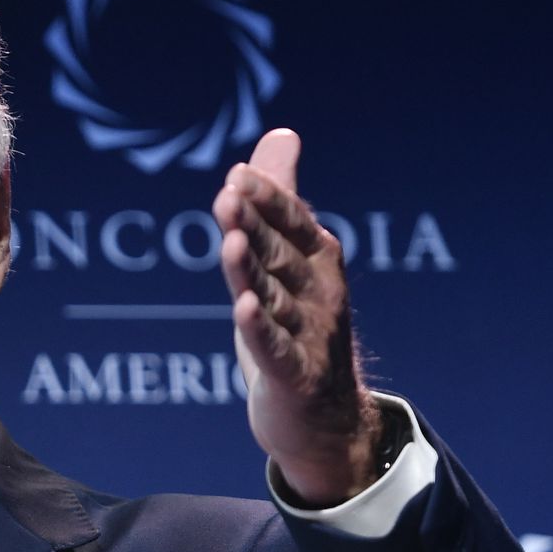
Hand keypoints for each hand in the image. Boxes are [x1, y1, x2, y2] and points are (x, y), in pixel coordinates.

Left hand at [212, 130, 382, 506]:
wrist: (324, 418)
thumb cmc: (298, 326)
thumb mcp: (285, 259)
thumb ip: (279, 200)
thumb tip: (280, 134)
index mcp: (315, 260)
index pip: (289, 222)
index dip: (265, 199)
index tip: (237, 174)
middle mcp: (316, 293)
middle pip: (277, 254)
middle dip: (254, 225)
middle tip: (228, 194)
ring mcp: (308, 335)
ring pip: (273, 298)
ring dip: (251, 271)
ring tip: (230, 243)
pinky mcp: (293, 376)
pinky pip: (274, 350)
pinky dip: (259, 330)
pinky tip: (242, 309)